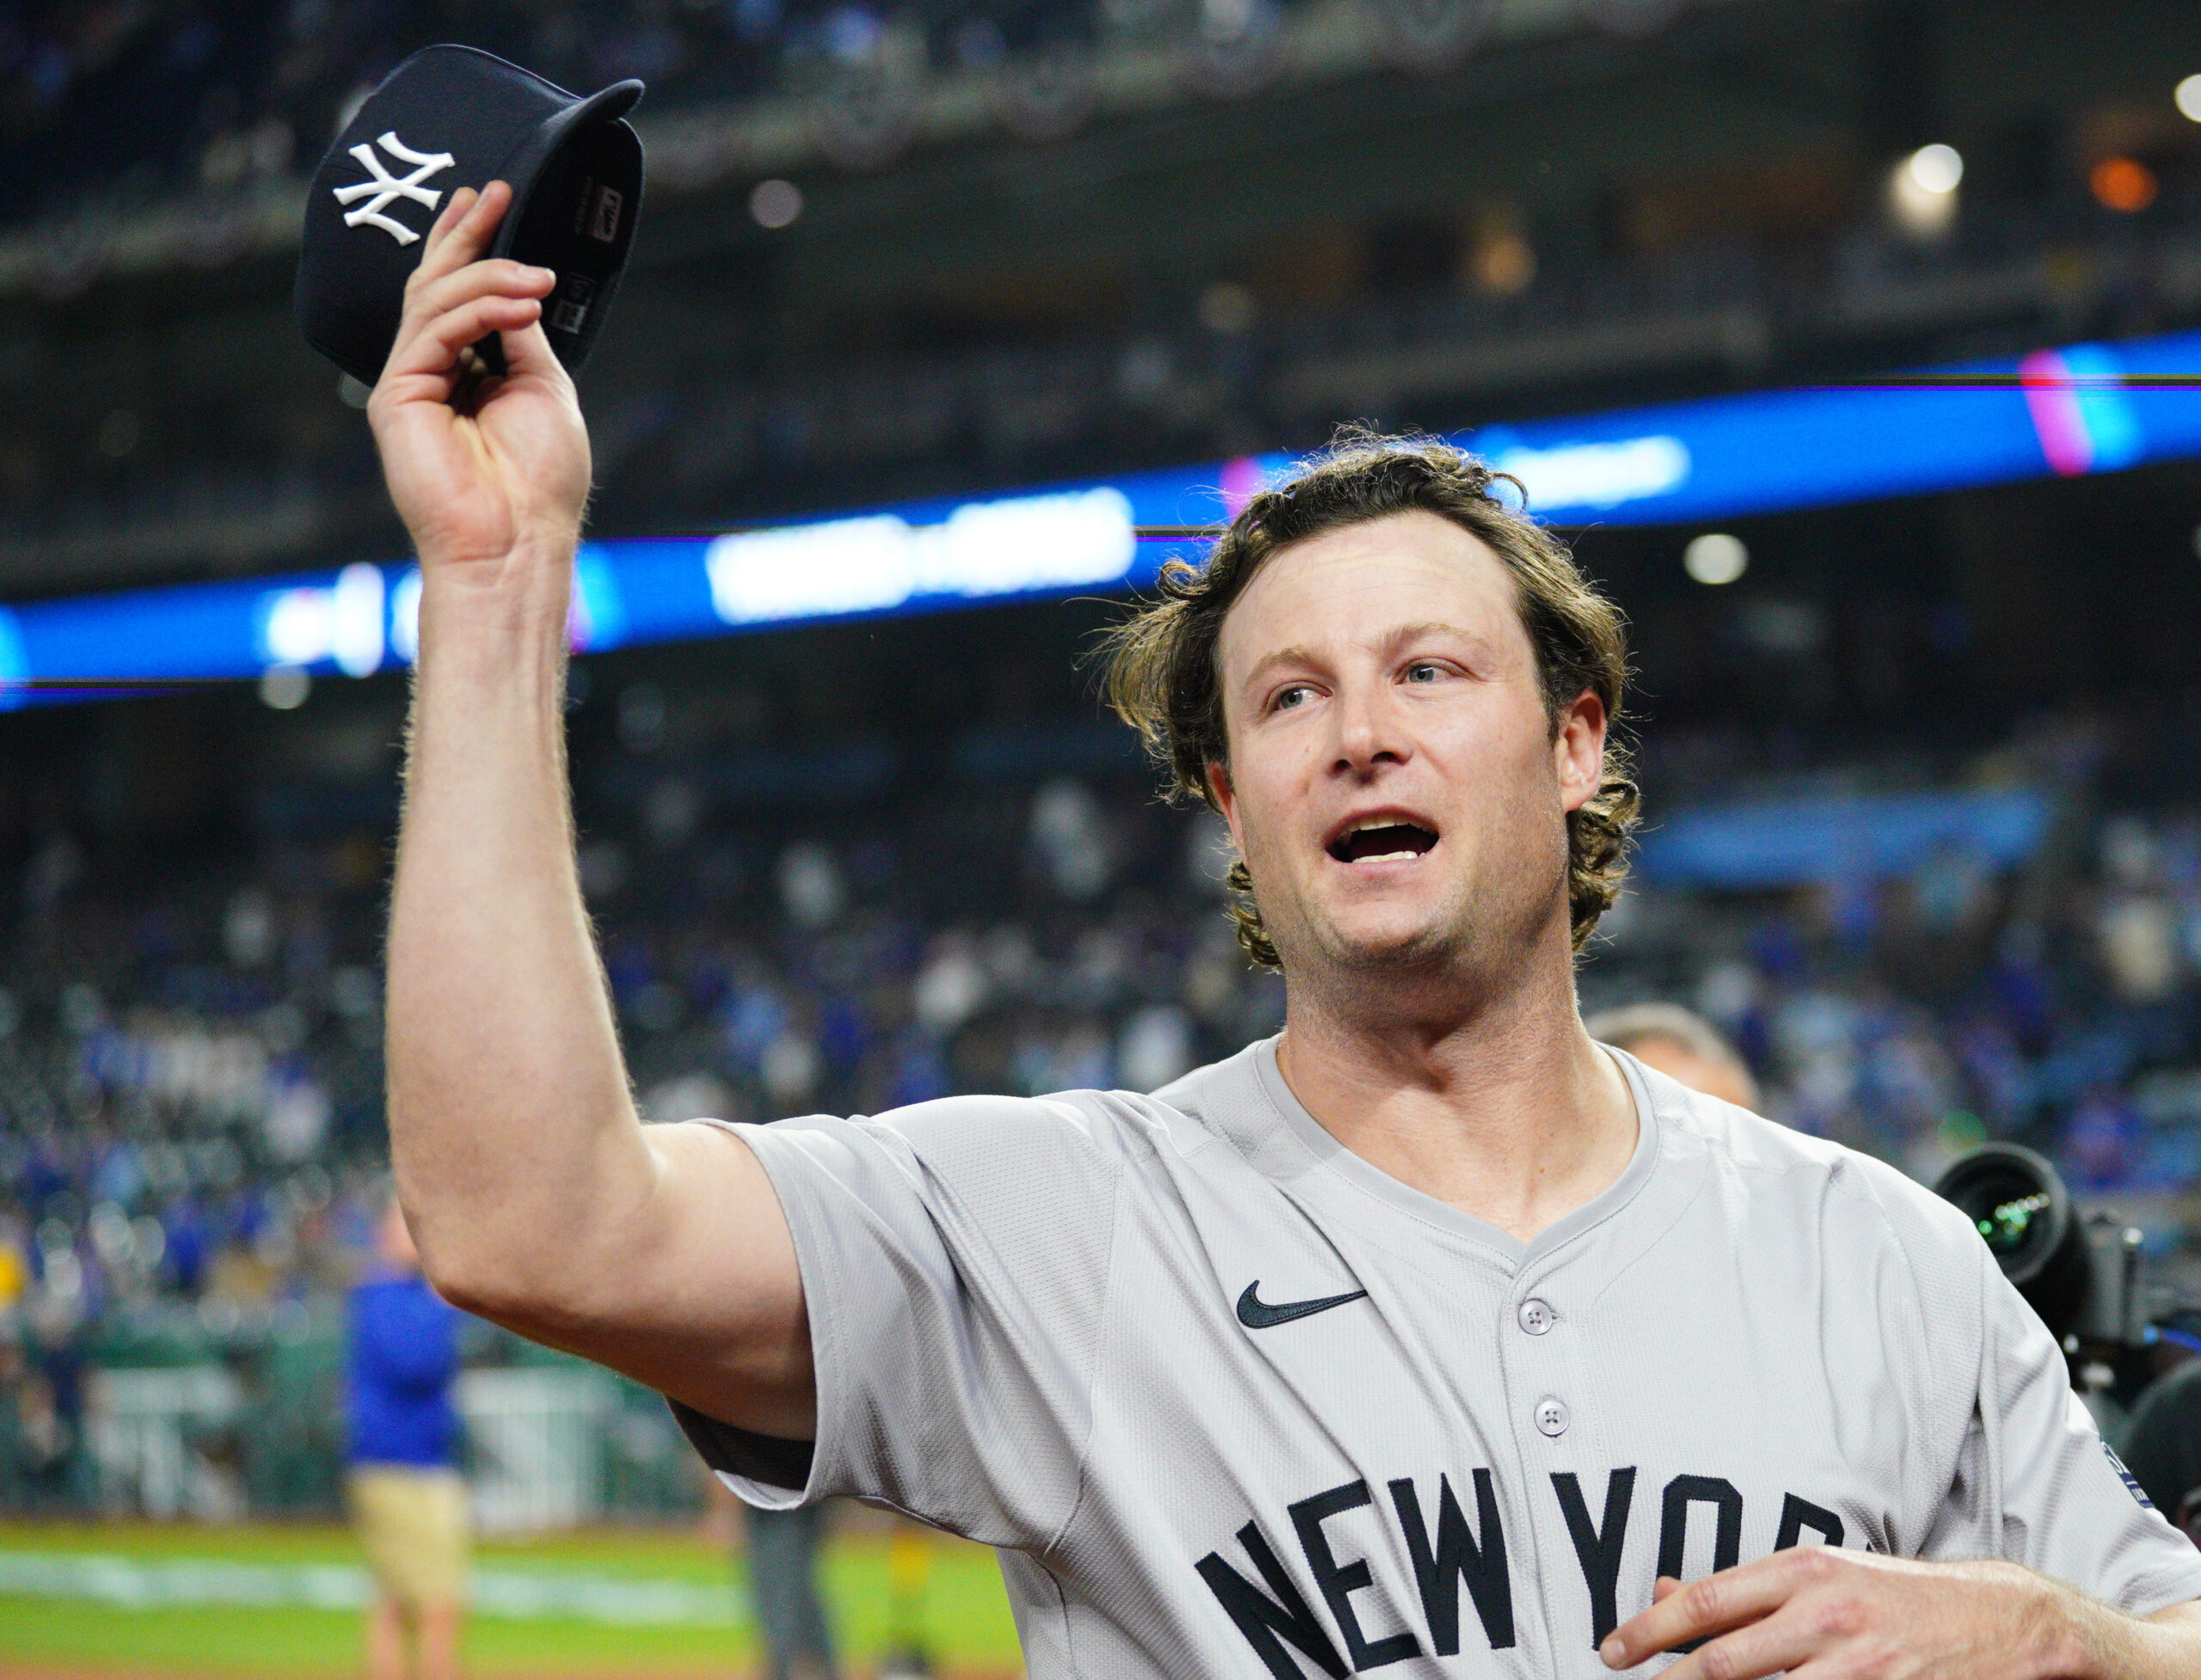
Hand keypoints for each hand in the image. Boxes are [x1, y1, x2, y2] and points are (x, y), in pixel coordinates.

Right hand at [367, 181, 590, 577]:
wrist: (518, 540)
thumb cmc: (540, 481)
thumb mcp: (546, 390)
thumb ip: (523, 337)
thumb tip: (517, 288)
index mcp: (471, 374)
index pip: (463, 297)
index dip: (474, 245)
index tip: (495, 199)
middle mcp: (436, 374)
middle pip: (437, 286)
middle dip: (465, 236)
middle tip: (493, 194)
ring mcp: (411, 382)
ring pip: (436, 302)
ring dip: (490, 278)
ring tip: (536, 280)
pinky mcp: (396, 395)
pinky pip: (434, 332)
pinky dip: (478, 311)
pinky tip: (519, 306)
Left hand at [1600, 1550, 2081, 1679]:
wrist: (2003, 1618)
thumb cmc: (1898, 1596)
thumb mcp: (1819, 1576)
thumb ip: (1743, 1592)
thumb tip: (1662, 1593)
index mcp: (1802, 1572)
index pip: (1705, 1603)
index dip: (1649, 1632)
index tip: (1612, 1652)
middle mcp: (1826, 1615)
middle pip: (1723, 1663)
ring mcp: (1860, 1666)